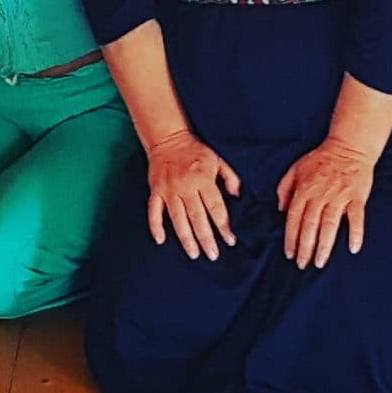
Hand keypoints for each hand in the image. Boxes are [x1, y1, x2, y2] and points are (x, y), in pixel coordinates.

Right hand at [144, 129, 239, 260]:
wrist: (168, 137)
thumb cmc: (196, 151)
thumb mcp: (218, 159)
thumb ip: (230, 177)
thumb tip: (238, 196)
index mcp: (203, 178)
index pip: (215, 207)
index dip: (223, 226)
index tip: (230, 240)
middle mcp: (186, 186)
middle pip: (197, 217)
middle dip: (206, 238)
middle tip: (213, 255)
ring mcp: (169, 190)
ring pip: (177, 218)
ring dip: (186, 238)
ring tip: (193, 254)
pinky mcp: (156, 190)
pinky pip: (154, 211)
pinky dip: (155, 226)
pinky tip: (160, 240)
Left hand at [276, 139, 374, 269]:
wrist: (348, 146)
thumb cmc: (321, 159)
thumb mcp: (296, 168)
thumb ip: (284, 188)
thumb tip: (280, 210)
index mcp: (304, 189)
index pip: (294, 217)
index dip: (291, 237)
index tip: (289, 254)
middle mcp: (320, 194)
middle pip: (310, 224)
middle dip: (305, 247)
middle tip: (302, 264)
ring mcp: (339, 195)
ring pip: (330, 224)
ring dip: (325, 245)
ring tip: (320, 262)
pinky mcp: (357, 196)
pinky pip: (356, 217)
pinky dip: (356, 233)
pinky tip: (354, 248)